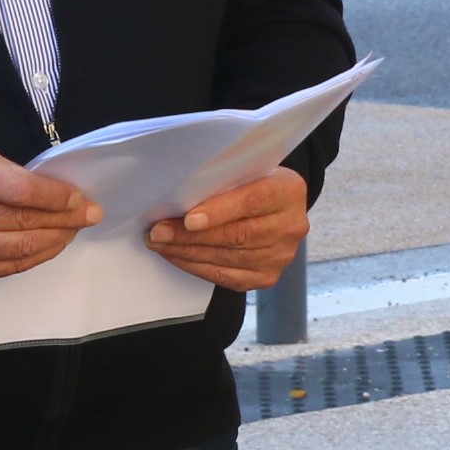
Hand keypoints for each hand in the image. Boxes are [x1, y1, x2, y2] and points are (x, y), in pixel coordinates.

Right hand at [0, 146, 99, 282]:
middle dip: (68, 220)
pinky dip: (35, 257)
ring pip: (23, 250)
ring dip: (57, 241)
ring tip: (73, 231)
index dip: (60, 198)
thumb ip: (11, 175)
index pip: (24, 191)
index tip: (81, 199)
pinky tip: (49, 246)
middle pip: (28, 223)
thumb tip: (57, 194)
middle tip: (90, 215)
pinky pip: (9, 267)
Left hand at [147, 166, 309, 292]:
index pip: (251, 201)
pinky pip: (226, 277)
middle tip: (158, 232)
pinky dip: (197, 267)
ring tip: (160, 243)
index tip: (188, 219)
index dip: (219, 212)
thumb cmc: (254, 184)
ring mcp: (281, 256)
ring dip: (187, 252)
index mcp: (288, 191)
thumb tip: (179, 199)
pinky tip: (177, 256)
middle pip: (237, 235)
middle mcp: (291, 226)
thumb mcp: (247, 172)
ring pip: (227, 258)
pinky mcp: (267, 277)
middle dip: (191, 236)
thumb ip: (224, 183)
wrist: (278, 208)